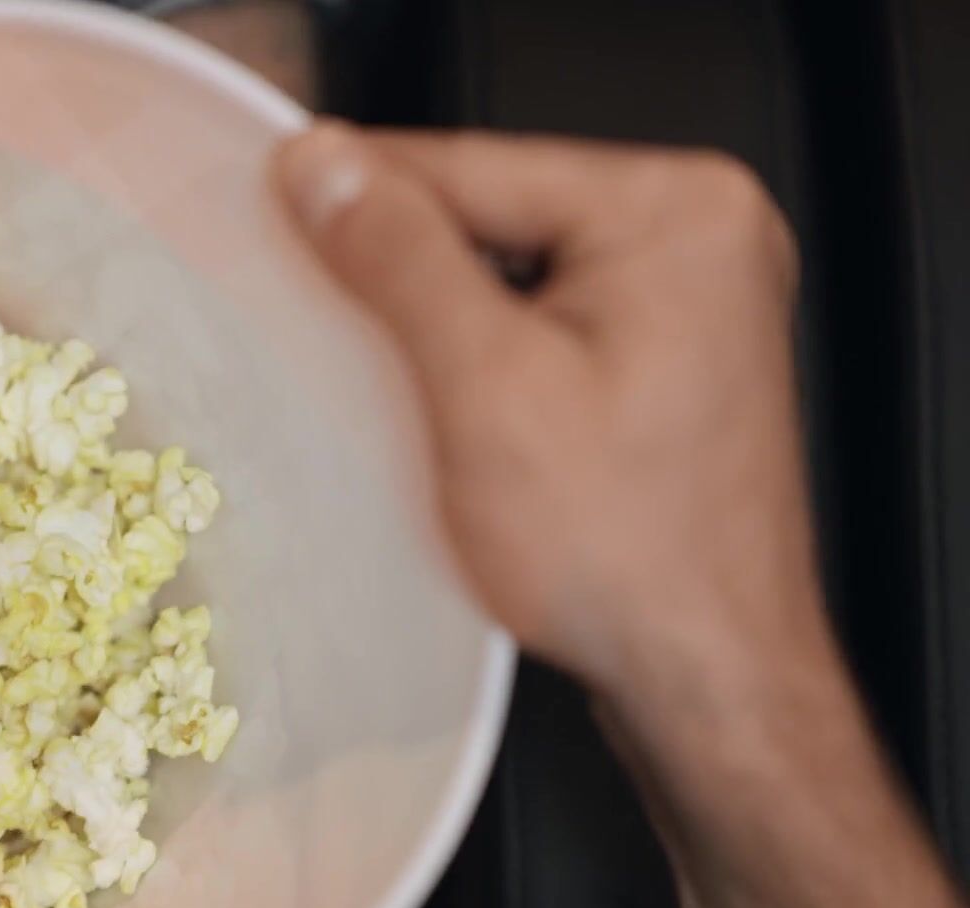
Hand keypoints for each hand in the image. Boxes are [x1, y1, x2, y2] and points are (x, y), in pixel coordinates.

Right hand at [274, 125, 820, 720]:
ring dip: (436, 316)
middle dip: (401, 264)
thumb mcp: (484, 388)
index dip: (355, 191)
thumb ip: (400, 259)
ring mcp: (692, 296)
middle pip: (492, 212)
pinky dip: (479, 351)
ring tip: (393, 383)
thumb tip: (326, 170)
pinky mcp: (667, 353)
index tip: (270, 204)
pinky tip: (443, 405)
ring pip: (510, 267)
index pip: (470, 164)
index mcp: (676, 213)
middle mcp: (702, 236)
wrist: (704, 675)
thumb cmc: (628, 555)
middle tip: (319, 314)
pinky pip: (542, 316)